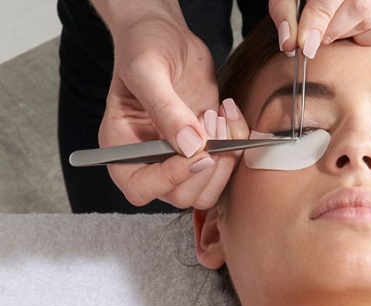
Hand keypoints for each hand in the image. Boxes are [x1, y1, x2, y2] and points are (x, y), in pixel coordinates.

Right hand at [96, 6, 243, 208]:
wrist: (167, 34)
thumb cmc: (144, 46)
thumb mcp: (148, 70)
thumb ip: (165, 108)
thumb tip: (190, 147)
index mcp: (122, 148)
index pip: (140, 187)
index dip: (169, 179)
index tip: (198, 155)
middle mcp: (150, 159)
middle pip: (180, 196)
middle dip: (205, 168)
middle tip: (213, 126)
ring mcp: (180, 156)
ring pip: (207, 189)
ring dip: (225, 160)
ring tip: (221, 118)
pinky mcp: (206, 146)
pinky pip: (226, 165)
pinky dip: (237, 143)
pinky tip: (228, 112)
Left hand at [269, 0, 370, 57]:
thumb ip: (285, 7)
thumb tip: (288, 43)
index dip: (317, 23)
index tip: (305, 45)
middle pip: (358, 9)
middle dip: (331, 30)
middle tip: (315, 35)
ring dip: (348, 34)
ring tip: (333, 28)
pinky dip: (370, 37)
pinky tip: (356, 31)